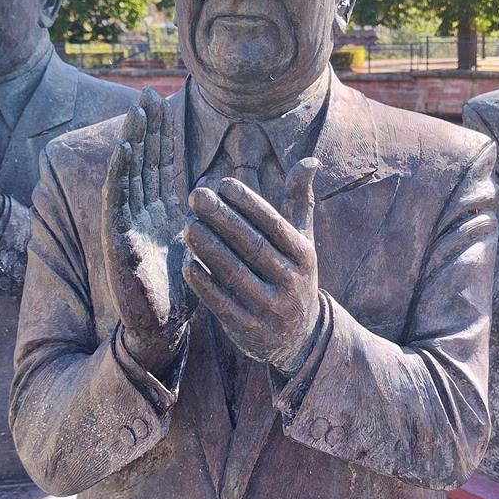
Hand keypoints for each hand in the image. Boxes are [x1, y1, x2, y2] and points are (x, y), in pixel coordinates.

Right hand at [101, 87, 195, 375]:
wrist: (163, 326)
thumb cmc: (181, 289)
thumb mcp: (198, 243)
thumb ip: (202, 215)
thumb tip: (213, 188)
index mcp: (162, 211)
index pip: (160, 163)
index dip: (161, 133)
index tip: (165, 100)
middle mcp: (142, 213)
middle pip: (143, 161)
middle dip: (146, 127)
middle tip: (148, 92)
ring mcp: (128, 224)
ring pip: (128, 174)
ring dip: (132, 142)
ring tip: (136, 113)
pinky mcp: (118, 240)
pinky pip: (117, 202)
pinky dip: (120, 176)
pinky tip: (125, 151)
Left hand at [183, 157, 319, 374]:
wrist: (301, 338)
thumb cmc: (293, 275)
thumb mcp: (303, 240)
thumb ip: (300, 201)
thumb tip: (310, 159)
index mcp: (304, 255)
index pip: (274, 224)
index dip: (249, 202)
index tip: (222, 183)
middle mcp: (291, 282)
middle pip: (252, 246)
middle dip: (223, 219)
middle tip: (196, 196)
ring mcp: (270, 308)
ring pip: (235, 274)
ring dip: (209, 249)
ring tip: (187, 226)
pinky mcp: (249, 329)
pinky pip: (223, 304)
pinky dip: (204, 284)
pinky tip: (187, 264)